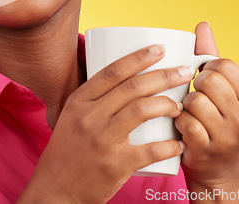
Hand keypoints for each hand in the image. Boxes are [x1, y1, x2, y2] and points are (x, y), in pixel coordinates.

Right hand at [18, 45, 192, 203]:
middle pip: (132, 87)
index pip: (113, 71)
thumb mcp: (71, 117)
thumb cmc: (66, 151)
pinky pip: (150, 150)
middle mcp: (90, 115)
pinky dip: (169, 145)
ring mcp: (103, 140)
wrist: (55, 189)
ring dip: (167, 104)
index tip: (160, 49)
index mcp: (79, 100)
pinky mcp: (115, 164)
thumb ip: (92, 100)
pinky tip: (179, 143)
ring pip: (142, 110)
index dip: (139, 57)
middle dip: (163, 75)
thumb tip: (122, 82)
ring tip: (179, 106)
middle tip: (184, 72)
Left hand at [175, 22, 238, 190]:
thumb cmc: (214, 118)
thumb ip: (210, 56)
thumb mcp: (220, 89)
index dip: (208, 67)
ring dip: (184, 104)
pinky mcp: (207, 149)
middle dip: (195, 85)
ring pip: (195, 101)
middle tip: (195, 95)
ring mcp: (227, 136)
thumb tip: (202, 25)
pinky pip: (185, 121)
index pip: (226, 65)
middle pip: (209, 81)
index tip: (204, 77)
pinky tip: (182, 126)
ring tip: (188, 112)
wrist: (217, 168)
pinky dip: (178, 121)